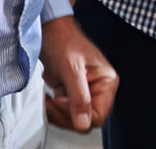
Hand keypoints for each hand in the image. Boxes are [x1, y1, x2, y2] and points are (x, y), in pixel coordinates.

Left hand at [39, 16, 117, 132]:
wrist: (49, 31)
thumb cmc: (63, 42)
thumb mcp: (71, 70)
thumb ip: (79, 98)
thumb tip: (84, 124)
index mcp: (107, 82)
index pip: (98, 115)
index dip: (78, 114)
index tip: (62, 100)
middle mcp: (100, 88)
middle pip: (87, 119)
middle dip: (66, 115)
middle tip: (52, 101)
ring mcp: (86, 91)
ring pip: (75, 117)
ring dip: (59, 113)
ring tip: (48, 100)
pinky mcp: (73, 92)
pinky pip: (67, 111)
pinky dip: (55, 109)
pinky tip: (48, 98)